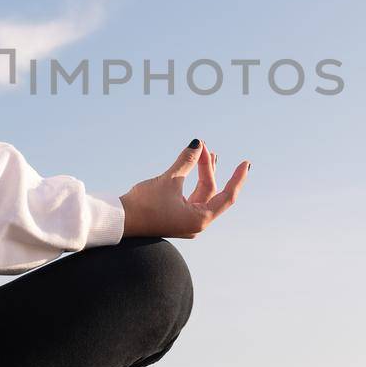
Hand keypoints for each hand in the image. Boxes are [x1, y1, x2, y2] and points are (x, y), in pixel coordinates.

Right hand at [119, 139, 248, 238]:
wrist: (119, 221)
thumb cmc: (144, 205)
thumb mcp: (168, 180)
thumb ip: (186, 161)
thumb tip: (198, 143)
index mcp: (199, 218)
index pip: (227, 196)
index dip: (238, 178)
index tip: (246, 164)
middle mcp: (196, 222)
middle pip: (210, 191)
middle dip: (208, 167)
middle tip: (203, 147)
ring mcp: (185, 220)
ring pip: (200, 193)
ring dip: (202, 173)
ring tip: (205, 153)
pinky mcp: (175, 216)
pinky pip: (190, 196)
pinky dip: (192, 180)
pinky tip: (192, 166)